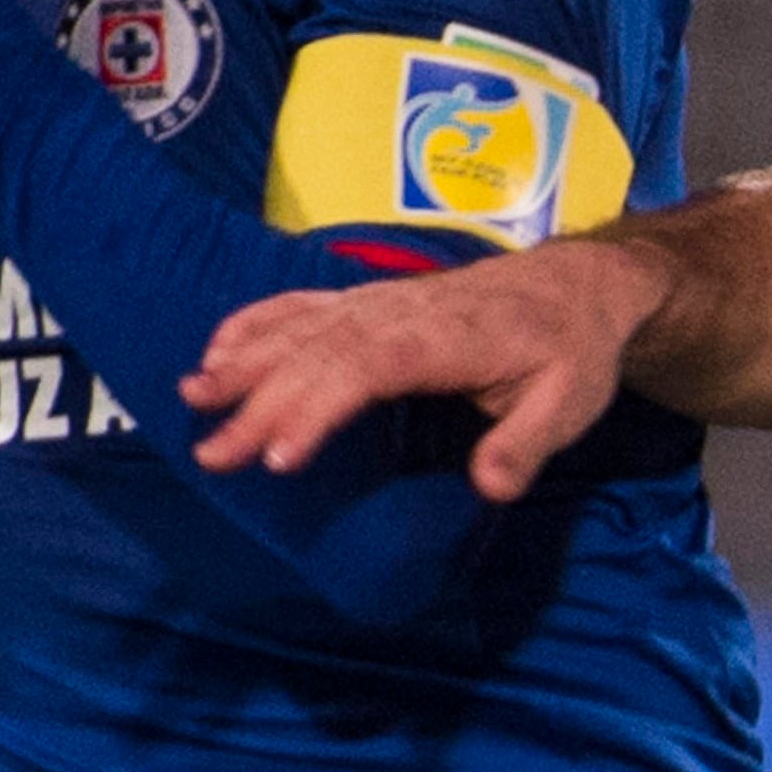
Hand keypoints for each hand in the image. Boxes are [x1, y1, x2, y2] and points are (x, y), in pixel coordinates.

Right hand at [186, 235, 672, 500]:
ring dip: (245, 360)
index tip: (280, 455)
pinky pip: (304, 305)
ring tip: (194, 399)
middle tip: (216, 455)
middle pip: (321, 354)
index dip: (320, 406)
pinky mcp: (370, 302)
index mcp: (450, 338)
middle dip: (263, 402)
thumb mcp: (571, 402)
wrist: (577, 285)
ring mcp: (381, 302)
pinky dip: (257, 323)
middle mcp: (403, 312)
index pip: (370, 368)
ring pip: (303, 327)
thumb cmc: (571, 349)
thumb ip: (529, 443)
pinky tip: (216, 352)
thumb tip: (492, 486)